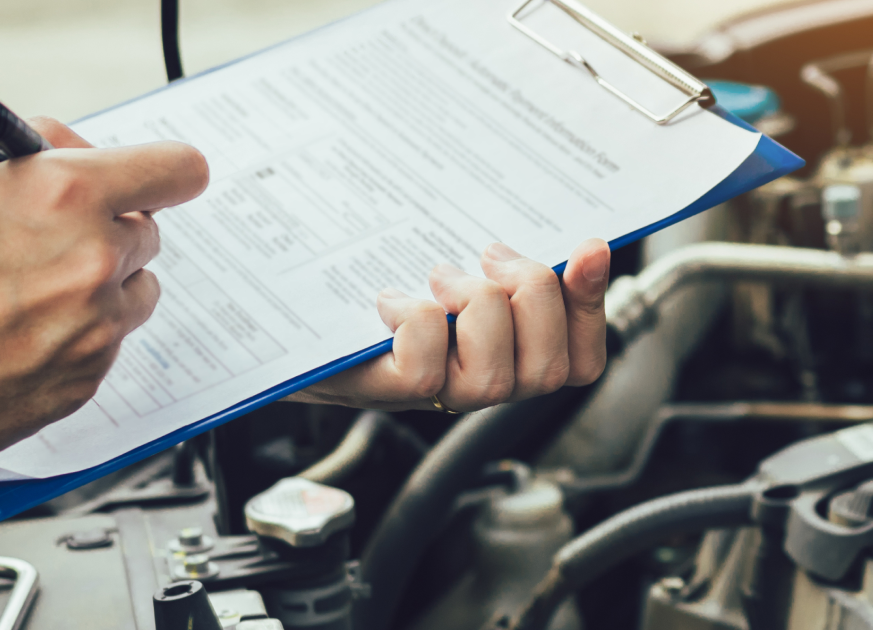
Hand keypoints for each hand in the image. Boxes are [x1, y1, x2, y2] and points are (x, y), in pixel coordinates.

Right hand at [0, 119, 207, 475]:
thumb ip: (32, 158)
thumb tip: (79, 153)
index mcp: (65, 194)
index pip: (173, 171)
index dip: (170, 175)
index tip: (168, 181)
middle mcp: (91, 260)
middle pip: (147, 236)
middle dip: (109, 234)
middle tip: (56, 244)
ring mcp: (92, 329)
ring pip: (133, 296)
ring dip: (100, 291)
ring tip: (29, 299)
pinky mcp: (83, 383)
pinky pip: (105, 347)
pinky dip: (76, 340)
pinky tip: (14, 341)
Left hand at [288, 239, 610, 411]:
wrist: (292, 322)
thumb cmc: (375, 292)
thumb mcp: (452, 270)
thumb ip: (509, 264)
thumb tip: (585, 244)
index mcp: (507, 357)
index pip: (583, 359)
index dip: (592, 306)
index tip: (587, 247)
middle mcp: (479, 386)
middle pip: (549, 369)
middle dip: (532, 296)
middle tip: (488, 257)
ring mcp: (436, 398)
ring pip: (494, 376)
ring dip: (474, 306)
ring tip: (438, 278)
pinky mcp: (392, 391)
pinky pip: (429, 366)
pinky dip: (415, 317)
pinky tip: (390, 300)